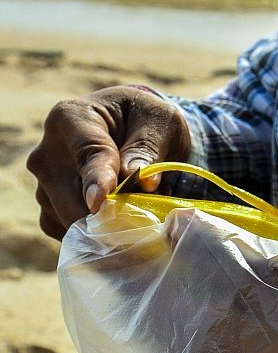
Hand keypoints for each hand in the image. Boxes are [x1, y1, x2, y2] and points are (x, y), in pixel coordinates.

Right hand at [27, 86, 190, 239]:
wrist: (129, 126)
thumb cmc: (143, 118)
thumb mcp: (159, 121)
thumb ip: (148, 149)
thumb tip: (143, 183)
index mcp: (70, 118)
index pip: (87, 154)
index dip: (97, 181)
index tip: (100, 203)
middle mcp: (47, 153)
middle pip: (71, 198)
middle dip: (108, 215)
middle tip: (147, 226)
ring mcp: (43, 185)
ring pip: (69, 220)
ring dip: (104, 226)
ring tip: (139, 213)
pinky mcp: (49, 210)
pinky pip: (68, 233)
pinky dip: (94, 235)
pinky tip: (119, 221)